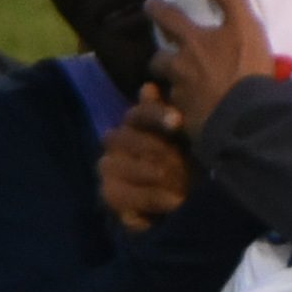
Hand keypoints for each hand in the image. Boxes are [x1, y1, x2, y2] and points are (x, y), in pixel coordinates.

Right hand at [102, 92, 199, 230]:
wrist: (181, 201)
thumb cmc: (184, 162)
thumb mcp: (183, 139)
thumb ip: (166, 114)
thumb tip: (148, 87)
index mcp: (134, 124)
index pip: (139, 112)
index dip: (156, 114)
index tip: (177, 121)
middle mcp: (114, 143)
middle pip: (126, 139)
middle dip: (157, 153)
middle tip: (183, 166)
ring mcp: (107, 169)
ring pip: (120, 168)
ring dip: (153, 179)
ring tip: (180, 191)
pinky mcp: (108, 195)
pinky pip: (119, 196)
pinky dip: (145, 200)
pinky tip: (168, 204)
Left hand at [147, 0, 275, 132]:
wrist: (247, 118)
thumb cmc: (247, 69)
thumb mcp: (247, 25)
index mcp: (193, 41)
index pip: (168, 18)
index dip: (157, 9)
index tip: (150, 4)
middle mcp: (179, 67)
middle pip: (158, 59)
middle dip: (160, 57)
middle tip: (166, 58)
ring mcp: (179, 97)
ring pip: (166, 88)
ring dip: (171, 86)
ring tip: (183, 90)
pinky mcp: (183, 123)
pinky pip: (174, 116)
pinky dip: (180, 114)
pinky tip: (190, 116)